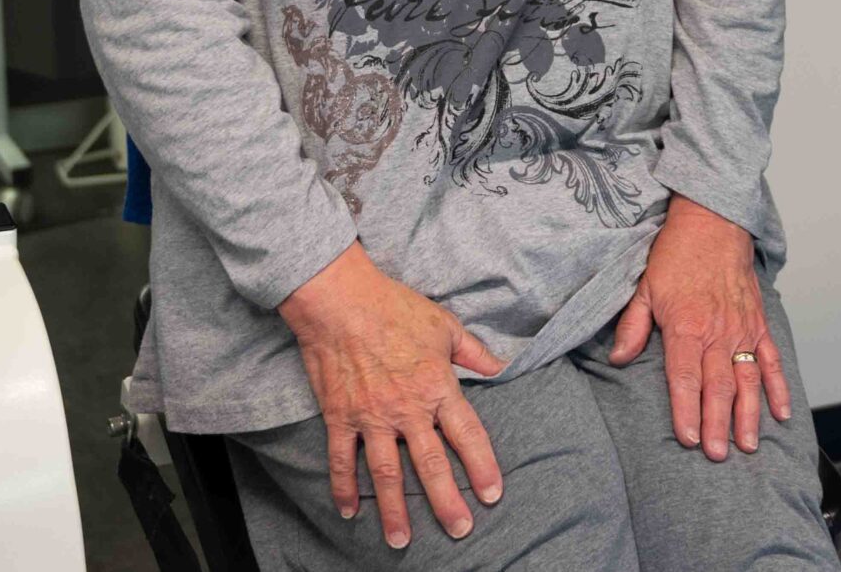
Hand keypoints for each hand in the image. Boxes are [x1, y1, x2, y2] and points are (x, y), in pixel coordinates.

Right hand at [279, 243, 505, 547]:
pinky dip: (343, 487)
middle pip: (430, 464)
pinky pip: (342, 460)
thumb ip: (473, 351)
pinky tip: (349, 512)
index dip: (482, 465)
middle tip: (458, 530)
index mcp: (437, 386)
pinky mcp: (340, 416)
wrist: (341, 299)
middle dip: (446, 501)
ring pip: (385, 473)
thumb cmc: (395, 307)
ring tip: (401, 541)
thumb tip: (500, 366)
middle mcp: (407, 408)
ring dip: (393, 510)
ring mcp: (372, 416)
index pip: (467, 434)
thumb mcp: (444, 324)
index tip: (492, 493)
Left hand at [609, 194, 790, 459]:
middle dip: (718, 424)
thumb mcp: (643, 285)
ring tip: (748, 445)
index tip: (688, 438)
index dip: (687, 410)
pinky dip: (777, 386)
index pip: (686, 378)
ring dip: (749, 414)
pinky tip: (780, 411)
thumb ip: (632, 325)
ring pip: (748, 380)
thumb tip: (619, 359)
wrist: (712, 221)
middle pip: (719, 386)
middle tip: (718, 454)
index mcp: (686, 325)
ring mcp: (742, 328)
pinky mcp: (758, 322)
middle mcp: (717, 331)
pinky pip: (770, 359)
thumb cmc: (675, 253)